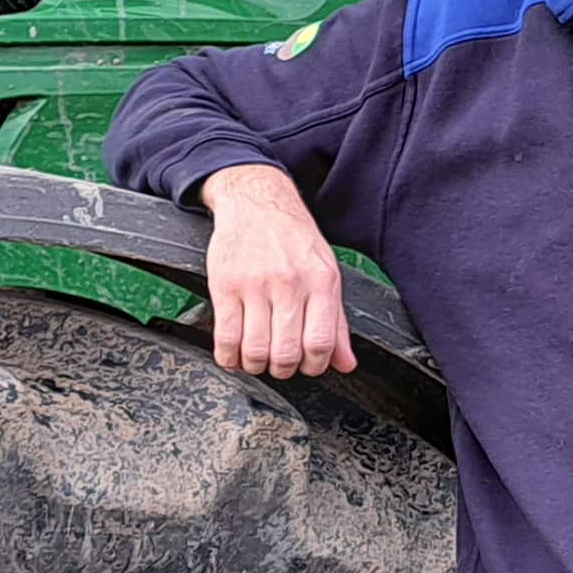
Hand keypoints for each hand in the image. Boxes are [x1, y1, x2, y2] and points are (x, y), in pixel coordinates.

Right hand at [199, 164, 354, 377]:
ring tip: (256, 359)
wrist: (257, 203)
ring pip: (256, 350)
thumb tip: (346, 363)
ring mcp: (255, 285)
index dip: (314, 366)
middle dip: (284, 370)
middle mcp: (290, 284)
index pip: (320, 344)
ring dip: (255, 366)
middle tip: (280, 364)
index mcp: (321, 282)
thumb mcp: (326, 273)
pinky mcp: (225, 285)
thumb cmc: (293, 239)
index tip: (307, 366)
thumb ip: (336, 322)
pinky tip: (233, 354)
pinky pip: (226, 337)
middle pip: (287, 353)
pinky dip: (229, 357)